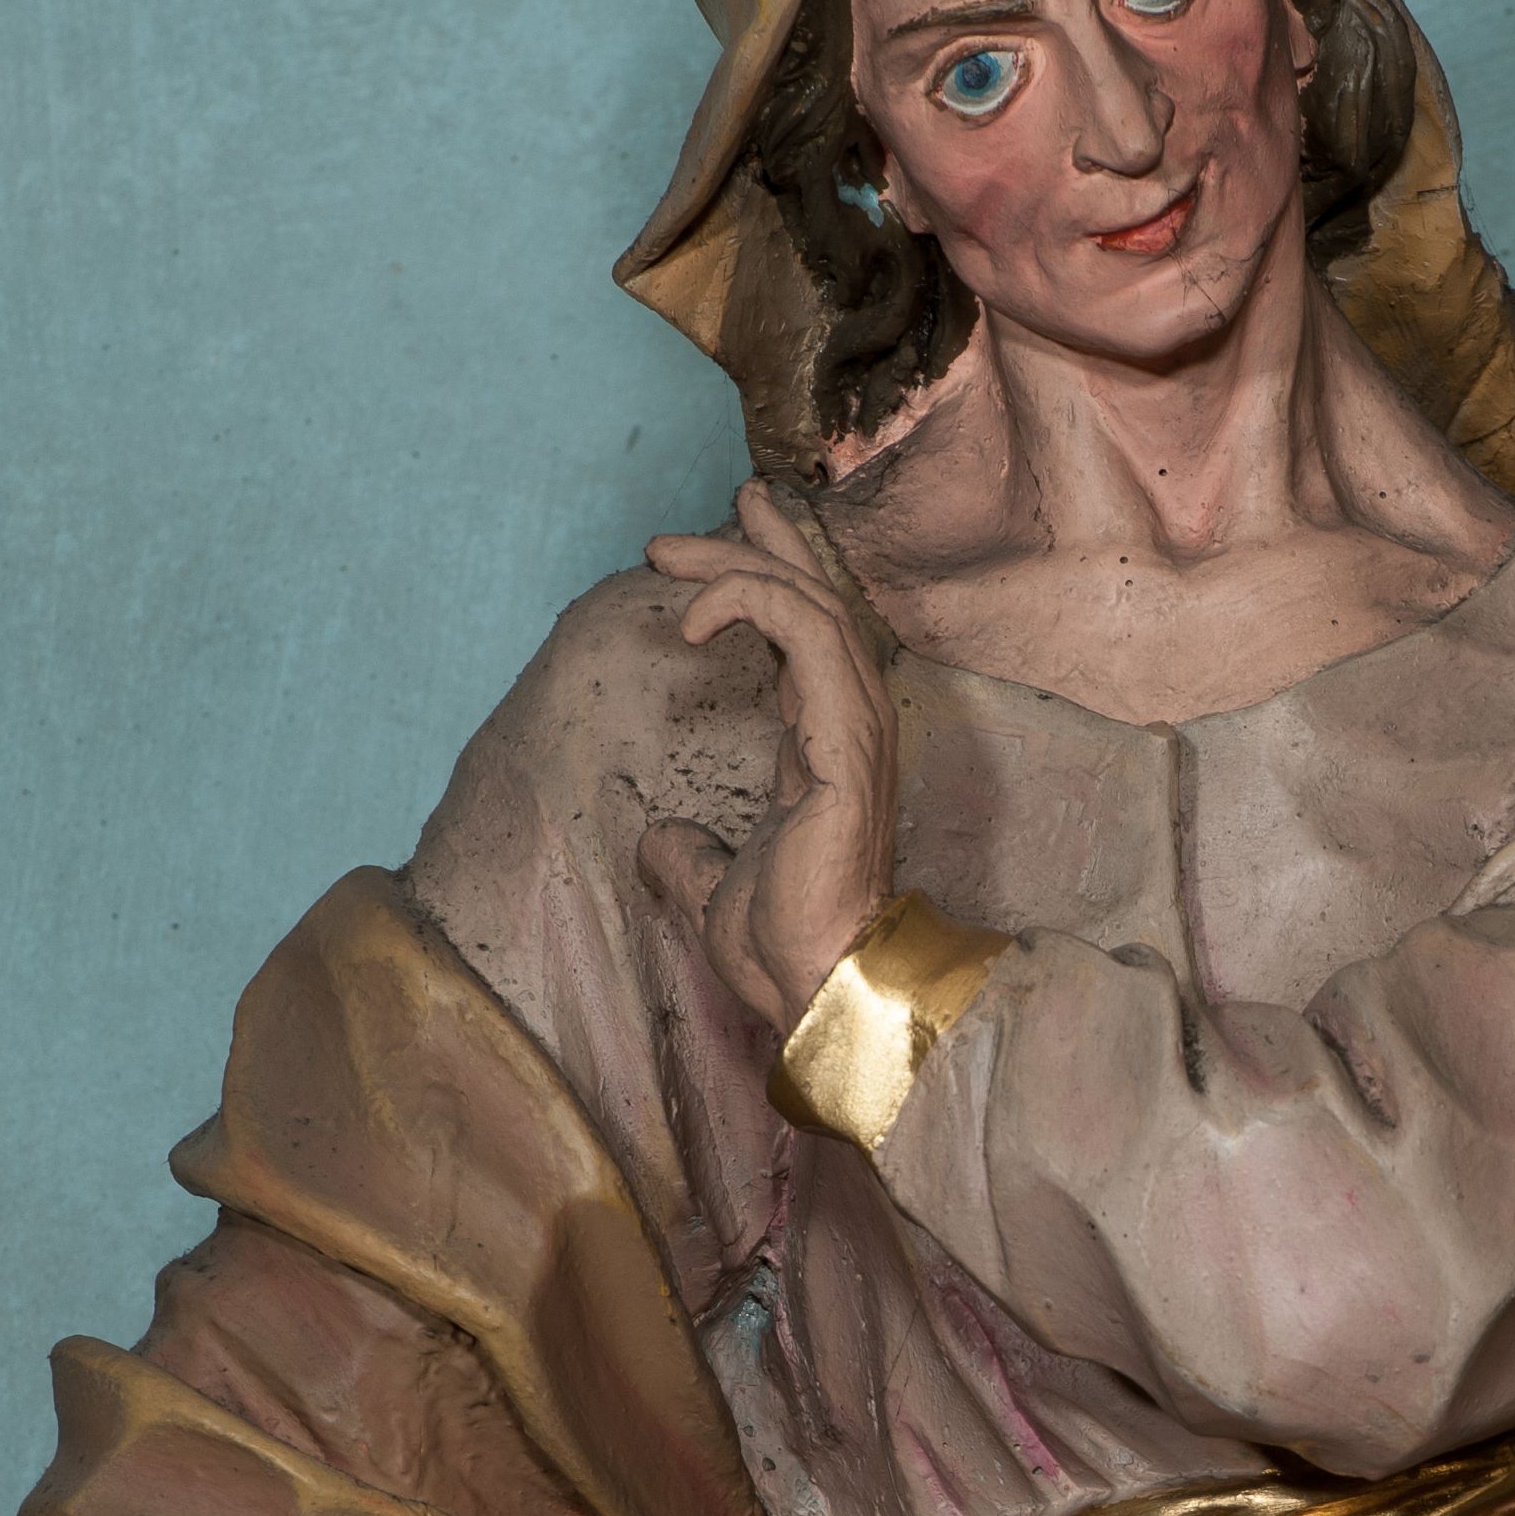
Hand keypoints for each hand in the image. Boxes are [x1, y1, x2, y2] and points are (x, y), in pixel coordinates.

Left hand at [645, 483, 898, 1031]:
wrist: (818, 980)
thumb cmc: (782, 944)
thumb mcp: (714, 887)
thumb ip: (689, 856)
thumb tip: (657, 840)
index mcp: (824, 748)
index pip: (804, 638)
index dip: (762, 580)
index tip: (703, 552)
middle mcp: (850, 724)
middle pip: (811, 601)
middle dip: (747, 549)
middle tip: (675, 535)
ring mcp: (857, 725)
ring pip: (811, 603)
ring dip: (740, 563)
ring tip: (668, 552)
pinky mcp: (847, 735)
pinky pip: (810, 633)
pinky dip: (756, 604)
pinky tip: (696, 616)